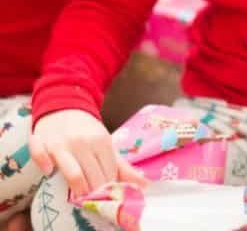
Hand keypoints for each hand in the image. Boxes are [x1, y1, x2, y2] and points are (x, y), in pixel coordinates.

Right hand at [30, 109, 145, 196]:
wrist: (64, 107)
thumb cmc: (86, 131)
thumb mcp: (106, 144)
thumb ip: (123, 166)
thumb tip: (144, 184)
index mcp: (102, 141)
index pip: (109, 173)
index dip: (109, 187)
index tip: (108, 195)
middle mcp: (83, 142)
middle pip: (93, 177)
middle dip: (95, 193)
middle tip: (94, 200)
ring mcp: (62, 143)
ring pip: (74, 174)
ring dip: (78, 190)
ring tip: (79, 197)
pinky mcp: (42, 143)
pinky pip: (41, 157)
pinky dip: (45, 166)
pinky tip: (49, 172)